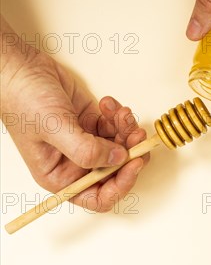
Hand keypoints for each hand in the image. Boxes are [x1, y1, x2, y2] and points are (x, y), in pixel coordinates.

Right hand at [1, 18, 148, 212]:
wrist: (21, 67)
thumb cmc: (23, 99)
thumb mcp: (54, 128)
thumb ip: (87, 150)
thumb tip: (119, 159)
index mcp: (60, 177)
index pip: (98, 197)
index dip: (121, 184)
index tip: (134, 163)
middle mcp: (75, 163)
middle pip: (117, 171)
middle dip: (130, 152)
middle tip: (137, 135)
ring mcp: (87, 143)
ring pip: (122, 147)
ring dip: (126, 130)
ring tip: (120, 113)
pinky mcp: (94, 124)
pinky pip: (117, 127)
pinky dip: (119, 117)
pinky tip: (108, 104)